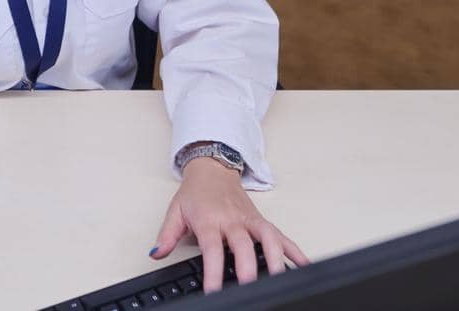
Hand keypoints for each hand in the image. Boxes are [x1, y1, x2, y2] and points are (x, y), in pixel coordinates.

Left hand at [151, 158, 307, 292]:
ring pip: (268, 238)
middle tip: (250, 286)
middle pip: (244, 245)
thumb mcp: (176, 211)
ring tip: (279, 278)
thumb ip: (166, 235)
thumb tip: (156, 254)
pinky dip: (293, 250)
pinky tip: (302, 265)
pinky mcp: (262, 221)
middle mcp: (233, 220)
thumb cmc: (196, 192)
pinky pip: (281, 236)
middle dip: (248, 268)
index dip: (214, 271)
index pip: (212, 249)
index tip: (214, 290)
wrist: (213, 168)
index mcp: (210, 220)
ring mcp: (250, 220)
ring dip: (276, 258)